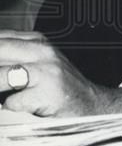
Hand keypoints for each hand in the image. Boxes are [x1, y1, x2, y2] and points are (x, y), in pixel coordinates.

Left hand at [0, 31, 121, 116]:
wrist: (88, 102)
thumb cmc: (57, 85)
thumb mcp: (38, 61)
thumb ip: (12, 56)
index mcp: (37, 41)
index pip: (1, 39)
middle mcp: (43, 52)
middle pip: (0, 51)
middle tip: (1, 82)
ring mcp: (47, 71)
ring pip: (2, 76)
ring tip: (7, 94)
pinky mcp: (48, 93)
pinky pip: (12, 101)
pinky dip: (11, 106)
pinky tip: (23, 105)